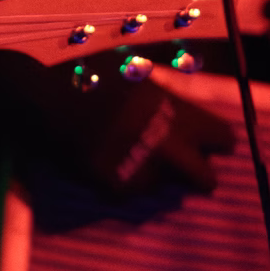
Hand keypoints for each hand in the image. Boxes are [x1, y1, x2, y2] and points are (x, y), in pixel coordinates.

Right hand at [50, 77, 234, 199]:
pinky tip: (103, 163)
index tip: (202, 145)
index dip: (213, 144)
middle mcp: (167, 143)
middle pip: (206, 181)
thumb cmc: (89, 77)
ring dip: (151, 176)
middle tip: (177, 169)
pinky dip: (119, 182)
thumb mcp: (137, 77)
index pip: (225, 139)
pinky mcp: (116, 186)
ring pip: (163, 188)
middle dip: (195, 176)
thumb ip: (165, 99)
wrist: (44, 98)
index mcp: (177, 111)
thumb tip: (186, 116)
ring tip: (127, 157)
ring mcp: (142, 168)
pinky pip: (129, 193)